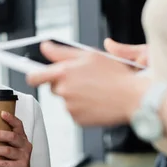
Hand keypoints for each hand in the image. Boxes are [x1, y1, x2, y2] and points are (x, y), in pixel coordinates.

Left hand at [0, 111, 32, 166]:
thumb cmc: (11, 160)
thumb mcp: (9, 148)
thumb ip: (2, 141)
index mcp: (22, 138)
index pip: (18, 125)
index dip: (11, 119)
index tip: (1, 113)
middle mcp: (25, 145)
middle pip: (12, 136)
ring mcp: (24, 157)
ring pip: (7, 150)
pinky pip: (6, 164)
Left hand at [26, 41, 152, 125]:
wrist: (132, 98)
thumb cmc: (114, 74)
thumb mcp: (89, 55)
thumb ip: (61, 52)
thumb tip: (45, 47)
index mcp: (64, 73)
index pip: (34, 77)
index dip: (34, 75)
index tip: (36, 75)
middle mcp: (64, 91)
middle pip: (53, 87)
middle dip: (63, 83)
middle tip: (83, 79)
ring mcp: (70, 107)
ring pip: (65, 99)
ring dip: (75, 95)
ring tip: (94, 90)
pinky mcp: (78, 120)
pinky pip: (74, 112)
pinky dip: (82, 107)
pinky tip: (96, 101)